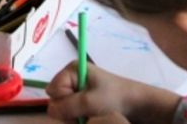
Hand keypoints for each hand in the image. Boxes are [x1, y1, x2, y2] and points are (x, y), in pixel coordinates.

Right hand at [47, 62, 177, 123]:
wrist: (136, 104)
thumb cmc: (114, 98)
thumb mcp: (89, 102)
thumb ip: (67, 106)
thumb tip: (50, 110)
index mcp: (72, 70)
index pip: (53, 90)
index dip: (64, 100)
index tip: (80, 103)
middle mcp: (71, 77)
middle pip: (56, 99)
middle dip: (68, 109)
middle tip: (86, 111)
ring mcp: (76, 89)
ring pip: (62, 108)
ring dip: (74, 115)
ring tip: (91, 114)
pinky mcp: (81, 99)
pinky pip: (70, 111)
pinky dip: (79, 117)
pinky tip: (91, 116)